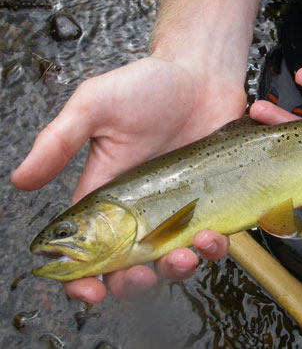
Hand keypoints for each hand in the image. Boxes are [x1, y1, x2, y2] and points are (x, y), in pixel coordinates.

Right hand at [12, 56, 239, 302]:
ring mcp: (180, 208)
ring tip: (191, 249)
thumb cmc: (147, 85)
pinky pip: (215, 238)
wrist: (201, 74)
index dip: (84, 278)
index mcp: (109, 194)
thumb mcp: (96, 105)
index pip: (89, 248)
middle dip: (136, 281)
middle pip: (133, 265)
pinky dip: (217, 246)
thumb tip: (21, 179)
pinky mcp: (212, 201)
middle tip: (144, 272)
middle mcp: (143, 209)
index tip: (92, 290)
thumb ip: (60, 140)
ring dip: (182, 268)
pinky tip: (217, 233)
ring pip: (176, 259)